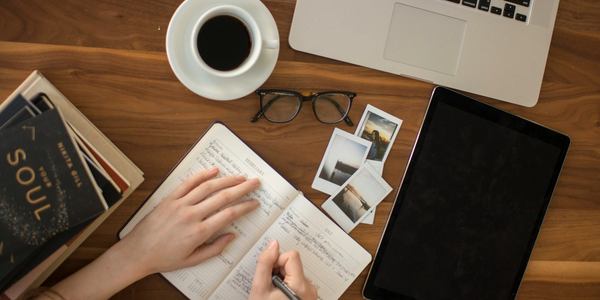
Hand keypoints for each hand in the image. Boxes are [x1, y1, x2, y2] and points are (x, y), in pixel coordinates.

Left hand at [118, 167, 259, 276]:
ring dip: (226, 180)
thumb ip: (215, 248)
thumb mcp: (193, 260)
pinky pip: (188, 183)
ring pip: (208, 187)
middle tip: (254, 183)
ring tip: (239, 176)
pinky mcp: (170, 199)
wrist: (138, 252)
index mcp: (199, 232)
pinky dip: (202, 175)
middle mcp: (191, 215)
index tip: (254, 203)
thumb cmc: (164, 258)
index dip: (245, 207)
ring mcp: (180, 204)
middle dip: (242, 188)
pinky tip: (214, 171)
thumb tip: (231, 236)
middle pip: (223, 197)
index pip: (229, 214)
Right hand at [249, 240, 317, 299]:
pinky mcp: (308, 296)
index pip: (291, 256)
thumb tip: (273, 244)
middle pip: (293, 264)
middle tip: (269, 286)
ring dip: (281, 278)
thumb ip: (265, 263)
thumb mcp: (260, 288)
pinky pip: (296, 281)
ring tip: (273, 293)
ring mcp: (310, 293)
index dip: (276, 261)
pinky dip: (286, 285)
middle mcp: (309, 288)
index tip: (269, 274)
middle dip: (278, 271)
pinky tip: (279, 296)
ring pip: (293, 272)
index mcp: (300, 285)